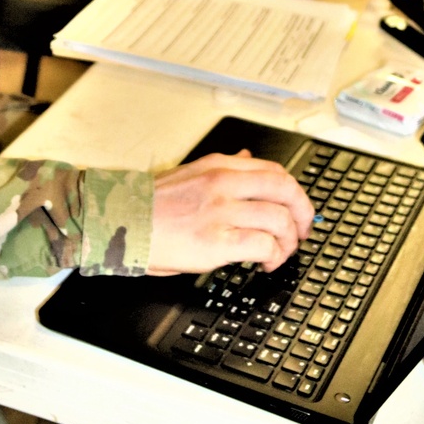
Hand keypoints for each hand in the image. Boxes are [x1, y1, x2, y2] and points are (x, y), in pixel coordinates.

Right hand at [148, 153, 314, 273]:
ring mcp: (221, 211)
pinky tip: (264, 263)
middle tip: (302, 232)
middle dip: (303, 214)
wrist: (120, 222)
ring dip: (288, 241)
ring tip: (279, 253)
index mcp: (219, 166)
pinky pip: (263, 245)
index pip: (274, 171)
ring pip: (280, 220)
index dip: (295, 193)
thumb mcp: (191, 173)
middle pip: (285, 190)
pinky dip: (273, 257)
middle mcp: (223, 183)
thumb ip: (223, 168)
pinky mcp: (217, 241)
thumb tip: (249, 159)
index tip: (298, 209)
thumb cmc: (150, 205)